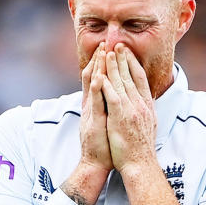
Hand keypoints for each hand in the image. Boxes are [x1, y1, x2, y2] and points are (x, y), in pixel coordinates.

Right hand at [79, 42, 112, 171]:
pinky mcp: (93, 121)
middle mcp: (91, 105)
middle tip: (105, 42)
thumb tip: (114, 96)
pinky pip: (95, 102)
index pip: (98, 78)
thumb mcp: (106, 120)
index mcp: (96, 104)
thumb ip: (107, 107)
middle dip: (100, 59)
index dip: (103, 63)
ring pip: (93, 85)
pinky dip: (96, 88)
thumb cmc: (105, 144)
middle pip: (94, 77)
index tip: (109, 48)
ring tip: (102, 52)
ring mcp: (91, 112)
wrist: (96, 162)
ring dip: (97, 68)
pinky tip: (100, 77)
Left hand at [101, 43, 156, 172]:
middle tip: (118, 44)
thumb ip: (143, 110)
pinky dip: (107, 84)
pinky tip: (101, 74)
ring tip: (109, 51)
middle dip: (124, 59)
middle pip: (132, 76)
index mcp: (146, 106)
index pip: (140, 79)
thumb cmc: (140, 148)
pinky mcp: (121, 117)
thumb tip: (143, 101)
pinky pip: (113, 96)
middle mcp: (141, 105)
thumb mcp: (147, 124)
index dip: (133, 64)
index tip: (128, 52)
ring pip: (122, 82)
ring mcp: (131, 110)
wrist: (140, 164)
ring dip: (115, 66)